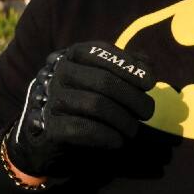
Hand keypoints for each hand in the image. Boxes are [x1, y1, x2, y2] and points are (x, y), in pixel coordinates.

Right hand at [5, 41, 156, 178]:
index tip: (149, 83)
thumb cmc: (82, 99)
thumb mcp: (100, 76)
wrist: (44, 135)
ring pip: (97, 105)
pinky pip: (84, 129)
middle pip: (104, 81)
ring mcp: (51, 98)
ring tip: (133, 129)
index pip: (102, 52)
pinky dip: (108, 136)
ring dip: (123, 120)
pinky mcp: (49, 126)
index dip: (129, 66)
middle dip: (133, 98)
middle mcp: (58, 72)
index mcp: (72, 55)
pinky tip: (118, 141)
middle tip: (148, 112)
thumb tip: (147, 65)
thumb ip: (125, 67)